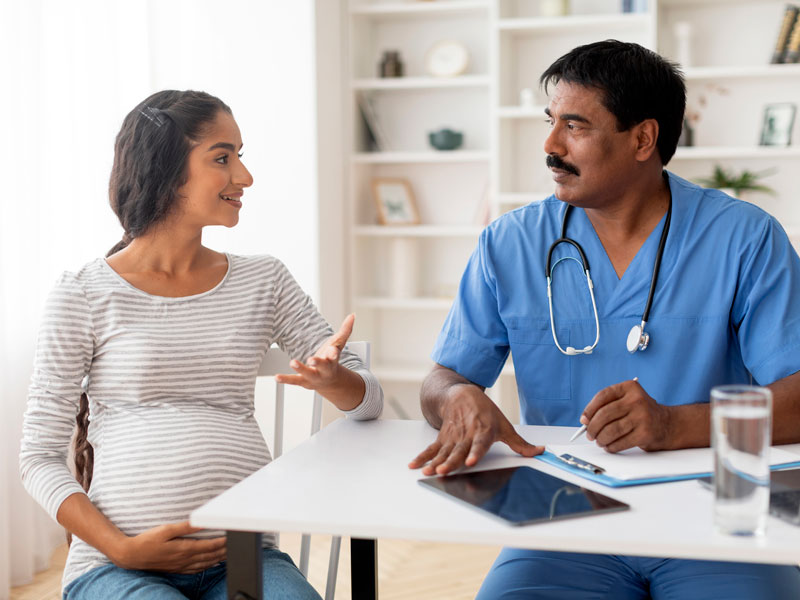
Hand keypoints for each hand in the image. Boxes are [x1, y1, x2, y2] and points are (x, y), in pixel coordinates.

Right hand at [113, 521, 225, 573]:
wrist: (131, 555)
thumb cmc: (147, 540)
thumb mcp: (166, 529)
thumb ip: (186, 527)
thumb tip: (201, 521)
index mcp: (184, 549)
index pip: (210, 546)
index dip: (224, 542)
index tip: (234, 537)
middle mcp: (185, 559)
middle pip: (211, 556)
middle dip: (225, 550)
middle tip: (237, 544)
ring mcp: (181, 566)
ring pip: (205, 563)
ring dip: (219, 558)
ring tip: (230, 553)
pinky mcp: (176, 569)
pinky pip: (196, 569)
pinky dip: (207, 566)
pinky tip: (213, 563)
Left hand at [275, 313, 355, 395]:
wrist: (330, 382)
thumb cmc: (332, 359)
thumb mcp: (339, 344)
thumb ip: (345, 330)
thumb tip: (352, 315)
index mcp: (333, 360)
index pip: (335, 355)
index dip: (333, 353)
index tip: (332, 350)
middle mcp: (324, 370)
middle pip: (323, 366)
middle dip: (318, 363)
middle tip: (311, 359)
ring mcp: (314, 377)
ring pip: (307, 374)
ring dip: (300, 368)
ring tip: (292, 362)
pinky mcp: (304, 381)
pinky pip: (294, 380)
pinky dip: (285, 379)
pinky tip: (276, 377)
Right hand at [408, 384, 542, 475]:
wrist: (462, 395)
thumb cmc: (485, 412)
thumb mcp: (505, 425)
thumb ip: (520, 443)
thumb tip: (540, 451)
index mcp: (482, 432)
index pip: (479, 444)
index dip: (475, 452)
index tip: (471, 460)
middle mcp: (466, 435)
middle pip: (457, 450)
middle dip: (450, 461)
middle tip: (443, 471)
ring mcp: (452, 437)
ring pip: (443, 451)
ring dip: (435, 461)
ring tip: (428, 471)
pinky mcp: (443, 438)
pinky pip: (432, 449)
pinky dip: (423, 457)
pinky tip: (415, 465)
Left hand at [581, 379, 671, 452]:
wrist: (667, 424)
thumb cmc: (640, 413)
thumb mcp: (627, 401)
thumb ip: (608, 406)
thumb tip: (585, 421)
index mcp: (629, 387)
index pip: (602, 396)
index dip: (589, 409)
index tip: (584, 419)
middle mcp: (637, 400)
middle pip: (604, 414)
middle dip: (592, 427)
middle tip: (589, 434)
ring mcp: (642, 416)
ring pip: (611, 430)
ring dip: (601, 438)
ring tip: (599, 441)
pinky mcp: (645, 433)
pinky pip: (620, 442)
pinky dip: (611, 446)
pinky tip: (609, 446)